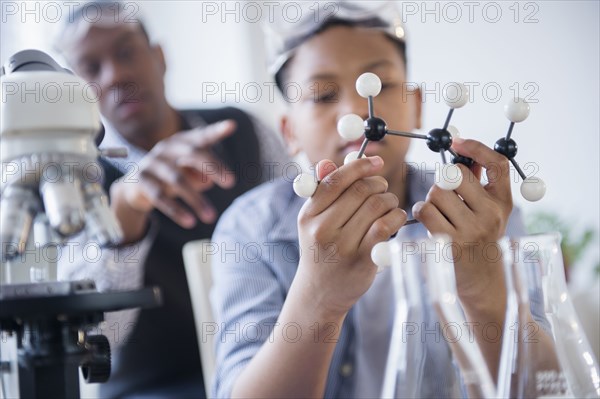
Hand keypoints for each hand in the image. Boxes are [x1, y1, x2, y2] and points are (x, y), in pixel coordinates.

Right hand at [111, 120, 236, 240]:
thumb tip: (208, 180)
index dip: (217, 131)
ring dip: (197, 200)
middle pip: (193, 153)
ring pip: (178, 180)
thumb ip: (202, 177)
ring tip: (211, 217)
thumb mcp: (191, 176)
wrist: (138, 189)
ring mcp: (152, 162)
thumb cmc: (173, 178)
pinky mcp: (141, 180)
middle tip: (231, 183)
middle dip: (213, 167)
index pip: (202, 136)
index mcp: (182, 143)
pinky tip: (190, 222)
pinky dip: (176, 211)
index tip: (232, 125)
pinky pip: (159, 196)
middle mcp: (167, 148)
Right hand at [295, 157, 406, 316]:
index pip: (336, 180)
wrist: (320, 293)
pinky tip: (395, 219)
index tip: (376, 161)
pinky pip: (386, 226)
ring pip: (377, 205)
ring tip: (388, 206)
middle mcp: (322, 230)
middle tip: (383, 188)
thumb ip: (321, 191)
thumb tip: (327, 163)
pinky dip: (396, 217)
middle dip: (378, 184)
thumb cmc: (320, 250)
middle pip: (360, 190)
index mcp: (308, 215)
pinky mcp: (362, 261)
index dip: (360, 166)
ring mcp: (342, 247)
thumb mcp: (313, 222)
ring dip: (390, 200)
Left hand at [413, 138, 512, 310]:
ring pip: (437, 192)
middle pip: (455, 176)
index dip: (476, 148)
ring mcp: (472, 230)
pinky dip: (421, 210)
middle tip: (445, 197)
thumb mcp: (488, 213)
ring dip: (430, 199)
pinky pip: (425, 210)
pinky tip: (428, 220)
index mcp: (503, 203)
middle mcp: (491, 214)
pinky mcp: (450, 243)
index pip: (497, 164)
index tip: (458, 142)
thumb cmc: (479, 241)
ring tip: (439, 213)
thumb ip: (478, 185)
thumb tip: (463, 153)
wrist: (482, 284)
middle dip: (443, 182)